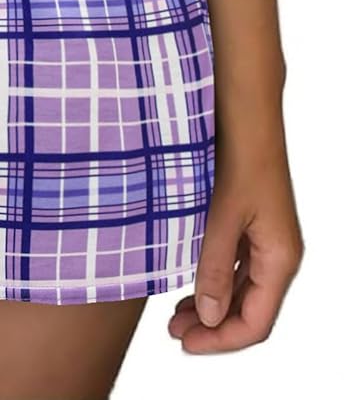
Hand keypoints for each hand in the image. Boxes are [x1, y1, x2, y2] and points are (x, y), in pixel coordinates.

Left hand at [168, 127, 303, 353]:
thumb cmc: (238, 154)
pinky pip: (236, 263)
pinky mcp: (251, 219)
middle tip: (173, 330)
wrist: (244, 108)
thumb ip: (214, 266)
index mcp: (280, 256)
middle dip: (213, 325)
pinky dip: (213, 278)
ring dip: (211, 303)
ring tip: (175, 313)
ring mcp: (265, 235)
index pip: (256, 321)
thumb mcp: (220, 214)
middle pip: (250, 308)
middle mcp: (277, 251)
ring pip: (242, 287)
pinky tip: (189, 278)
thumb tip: (210, 316)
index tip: (186, 343)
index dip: (221, 340)